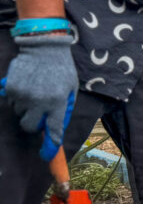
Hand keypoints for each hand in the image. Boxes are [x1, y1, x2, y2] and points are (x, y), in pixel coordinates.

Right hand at [1, 32, 76, 160]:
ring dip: (26, 108)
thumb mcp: (71, 90)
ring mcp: (23, 95)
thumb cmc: (62, 70)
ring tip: (36, 90)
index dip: (49, 147)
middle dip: (34, 123)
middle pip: (30, 127)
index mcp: (58, 102)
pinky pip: (11, 102)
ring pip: (20, 114)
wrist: (44, 47)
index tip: (46, 156)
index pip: (53, 131)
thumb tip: (54, 132)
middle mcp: (39, 101)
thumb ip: (63, 111)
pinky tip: (27, 85)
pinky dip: (18, 98)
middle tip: (40, 111)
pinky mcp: (11, 88)